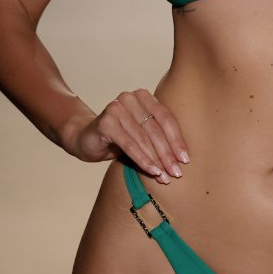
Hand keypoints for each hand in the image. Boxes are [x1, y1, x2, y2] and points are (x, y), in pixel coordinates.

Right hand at [62, 88, 189, 181]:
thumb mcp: (141, 135)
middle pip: (156, 129)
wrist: (86, 140)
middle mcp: (130, 98)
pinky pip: (129, 144)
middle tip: (177, 173)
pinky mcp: (106, 122)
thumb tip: (182, 160)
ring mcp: (116, 108)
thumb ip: (158, 139)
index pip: (166, 118)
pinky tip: (152, 171)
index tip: (185, 159)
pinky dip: (142, 159)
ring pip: (143, 138)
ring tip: (165, 177)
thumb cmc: (120, 138)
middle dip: (168, 153)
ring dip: (157, 160)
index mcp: (143, 96)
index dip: (177, 140)